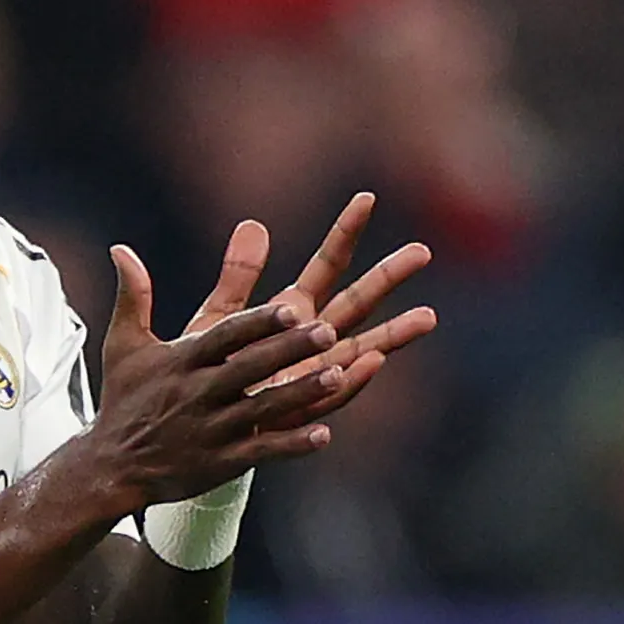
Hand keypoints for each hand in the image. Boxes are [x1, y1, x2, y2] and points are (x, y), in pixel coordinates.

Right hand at [84, 245, 342, 507]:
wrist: (111, 467)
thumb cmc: (124, 400)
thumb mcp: (124, 346)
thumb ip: (133, 296)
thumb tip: (121, 248)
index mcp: (181, 361)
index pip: (224, 337)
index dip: (257, 323)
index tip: (290, 307)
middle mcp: (198, 393)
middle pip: (250, 368)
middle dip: (289, 350)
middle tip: (327, 331)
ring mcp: (211, 430)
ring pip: (262, 409)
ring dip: (300, 393)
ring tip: (337, 376)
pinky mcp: (221, 463)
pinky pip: (261, 453)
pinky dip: (292, 445)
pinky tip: (324, 435)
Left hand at [181, 193, 436, 419]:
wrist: (195, 425)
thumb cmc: (208, 370)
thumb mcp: (217, 318)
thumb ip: (237, 277)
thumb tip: (252, 224)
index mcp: (293, 311)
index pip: (327, 265)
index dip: (345, 233)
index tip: (366, 198)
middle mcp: (312, 341)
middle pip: (357, 302)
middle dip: (388, 278)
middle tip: (422, 251)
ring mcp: (313, 374)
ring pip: (362, 348)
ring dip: (393, 334)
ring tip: (428, 317)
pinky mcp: (303, 407)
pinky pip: (334, 391)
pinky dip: (354, 376)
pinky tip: (375, 359)